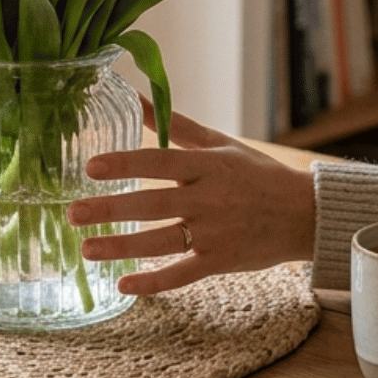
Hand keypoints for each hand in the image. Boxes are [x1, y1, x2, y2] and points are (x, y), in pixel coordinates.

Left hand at [65, 101, 315, 294]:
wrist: (304, 213)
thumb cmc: (256, 174)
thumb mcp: (219, 144)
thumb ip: (175, 124)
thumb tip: (135, 94)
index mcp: (206, 165)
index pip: (159, 161)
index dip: (125, 163)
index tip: (91, 167)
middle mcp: (208, 198)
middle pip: (152, 203)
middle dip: (111, 209)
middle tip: (73, 212)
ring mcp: (214, 232)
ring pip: (161, 240)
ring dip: (122, 246)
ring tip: (86, 248)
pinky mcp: (221, 261)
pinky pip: (182, 274)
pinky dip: (154, 281)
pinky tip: (124, 284)